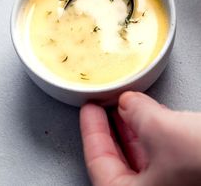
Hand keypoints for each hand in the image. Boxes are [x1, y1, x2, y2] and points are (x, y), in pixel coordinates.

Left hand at [80, 92, 200, 185]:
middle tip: (102, 106)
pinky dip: (152, 132)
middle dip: (109, 129)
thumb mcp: (162, 131)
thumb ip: (136, 113)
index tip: (88, 109)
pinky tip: (150, 115)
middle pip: (117, 162)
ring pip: (141, 157)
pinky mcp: (188, 174)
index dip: (91, 131)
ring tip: (123, 106)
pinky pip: (160, 154)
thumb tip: (127, 103)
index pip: (99, 164)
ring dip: (131, 128)